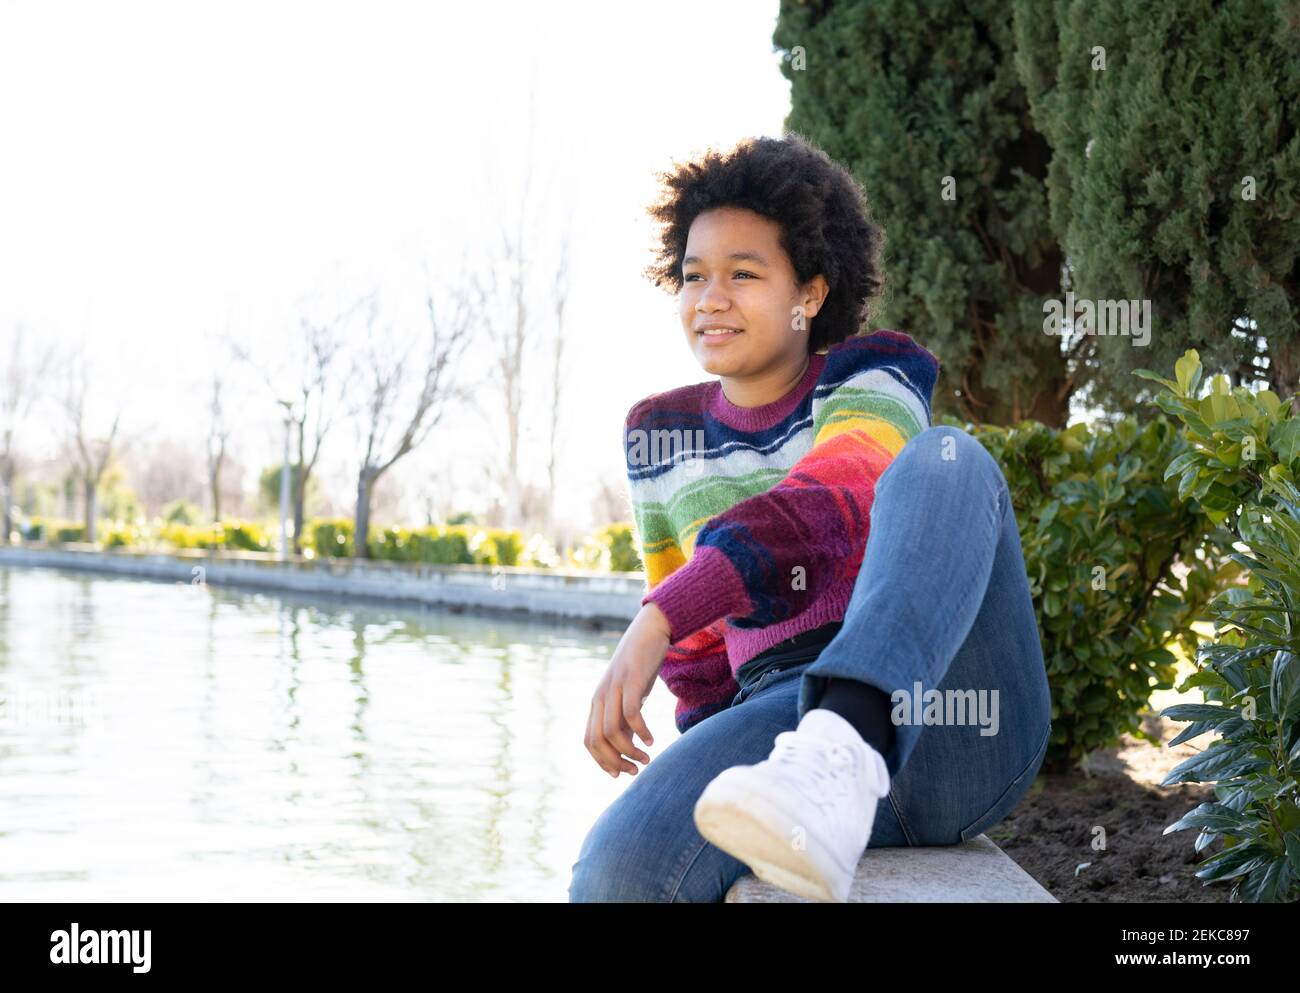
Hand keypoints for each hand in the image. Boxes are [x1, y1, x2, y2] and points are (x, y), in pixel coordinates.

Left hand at [584, 602, 672, 778]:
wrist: (650, 631)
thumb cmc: (641, 666)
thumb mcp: (629, 695)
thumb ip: (625, 719)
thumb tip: (628, 748)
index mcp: (597, 702)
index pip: (589, 741)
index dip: (602, 762)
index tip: (621, 774)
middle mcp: (601, 697)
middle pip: (597, 741)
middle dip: (615, 762)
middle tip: (635, 770)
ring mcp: (614, 688)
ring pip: (611, 731)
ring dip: (629, 752)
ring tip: (646, 759)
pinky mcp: (630, 681)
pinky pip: (630, 713)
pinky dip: (640, 732)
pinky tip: (652, 740)